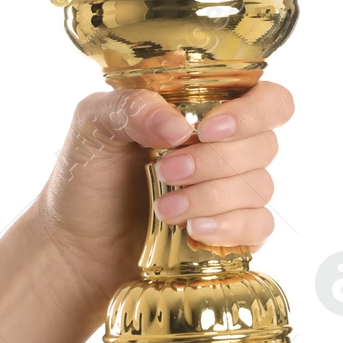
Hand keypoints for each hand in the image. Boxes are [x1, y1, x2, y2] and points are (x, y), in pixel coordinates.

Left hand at [32, 82, 294, 315]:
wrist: (75, 243)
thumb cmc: (87, 175)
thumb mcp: (94, 125)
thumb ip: (132, 108)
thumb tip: (178, 126)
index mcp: (205, 106)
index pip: (267, 99)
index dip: (252, 112)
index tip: (208, 129)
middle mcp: (227, 146)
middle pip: (264, 145)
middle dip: (215, 161)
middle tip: (166, 171)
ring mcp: (233, 191)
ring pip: (259, 187)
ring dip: (212, 197)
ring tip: (163, 209)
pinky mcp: (232, 232)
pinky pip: (259, 228)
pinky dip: (230, 228)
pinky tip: (194, 232)